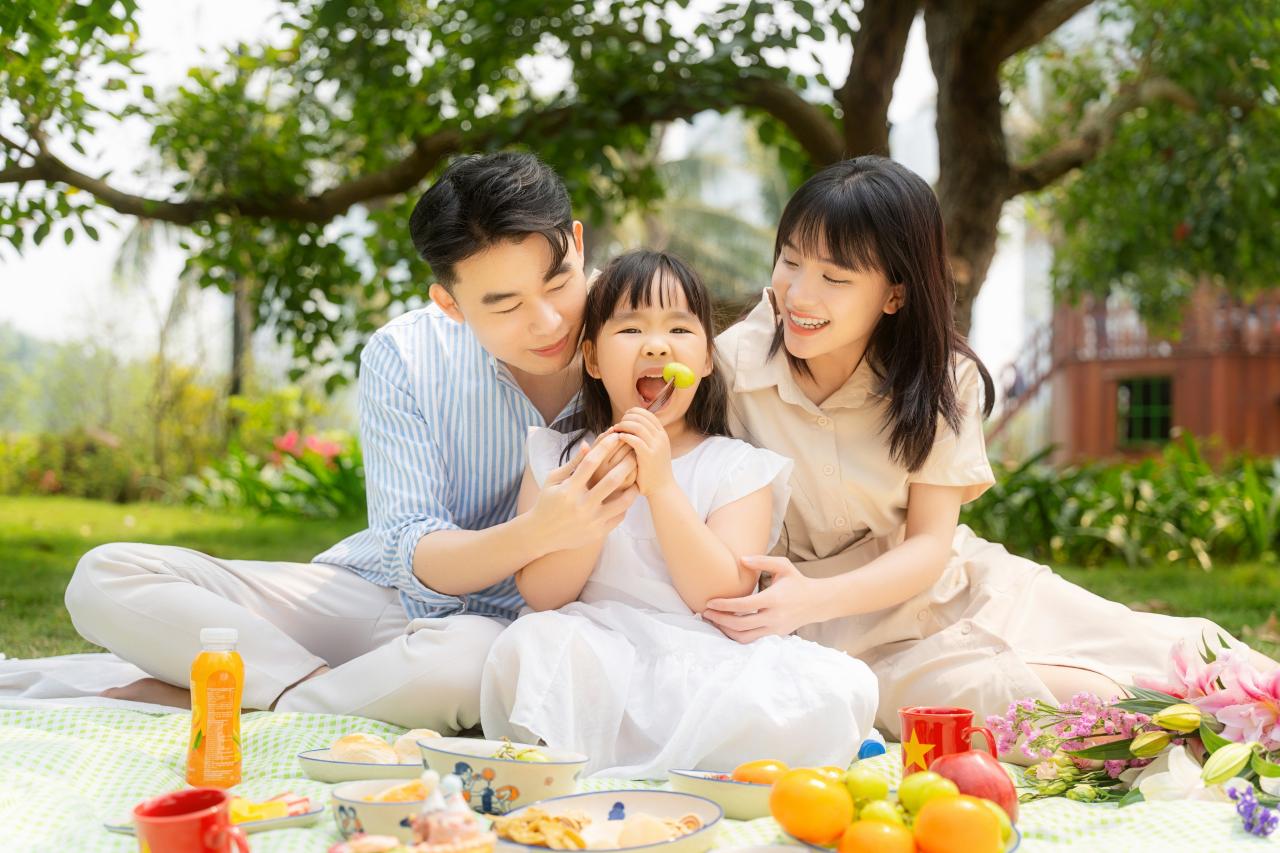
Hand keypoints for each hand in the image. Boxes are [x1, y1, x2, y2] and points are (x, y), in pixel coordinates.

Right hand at [528, 435, 638, 552]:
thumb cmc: (547, 502)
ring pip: (622, 502)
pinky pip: (619, 517)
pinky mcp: (598, 533)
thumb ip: (573, 463)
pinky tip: (627, 497)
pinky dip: (625, 505)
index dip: (605, 447)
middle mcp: (581, 505)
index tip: (616, 437)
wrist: (541, 534)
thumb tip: (588, 444)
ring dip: (633, 488)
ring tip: (637, 479)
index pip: (591, 462)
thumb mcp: (554, 480)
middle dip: (627, 463)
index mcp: (569, 489)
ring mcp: (591, 520)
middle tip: (635, 454)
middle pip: (611, 480)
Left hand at [611, 407, 673, 496]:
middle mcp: (661, 437)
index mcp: (662, 434)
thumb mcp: (654, 450)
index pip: (647, 414)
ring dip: (623, 426)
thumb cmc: (653, 471)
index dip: (633, 413)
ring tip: (615, 431)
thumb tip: (631, 425)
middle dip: (626, 418)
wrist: (662, 489)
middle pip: (641, 417)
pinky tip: (618, 439)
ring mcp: (656, 446)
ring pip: (637, 426)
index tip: (623, 419)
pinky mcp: (649, 456)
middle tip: (617, 426)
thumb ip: (646, 438)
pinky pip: (635, 440)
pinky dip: (624, 436)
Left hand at [701, 555, 825, 641]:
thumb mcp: (783, 566)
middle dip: (720, 620)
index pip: (744, 606)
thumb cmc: (797, 582)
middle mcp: (774, 617)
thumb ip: (762, 561)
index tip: (709, 602)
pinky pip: (751, 639)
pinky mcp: (775, 635)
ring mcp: (774, 629)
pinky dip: (737, 635)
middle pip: (740, 624)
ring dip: (726, 631)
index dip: (724, 605)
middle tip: (705, 613)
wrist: (817, 602)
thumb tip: (741, 559)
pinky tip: (727, 626)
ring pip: (744, 637)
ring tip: (714, 621)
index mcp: (774, 599)